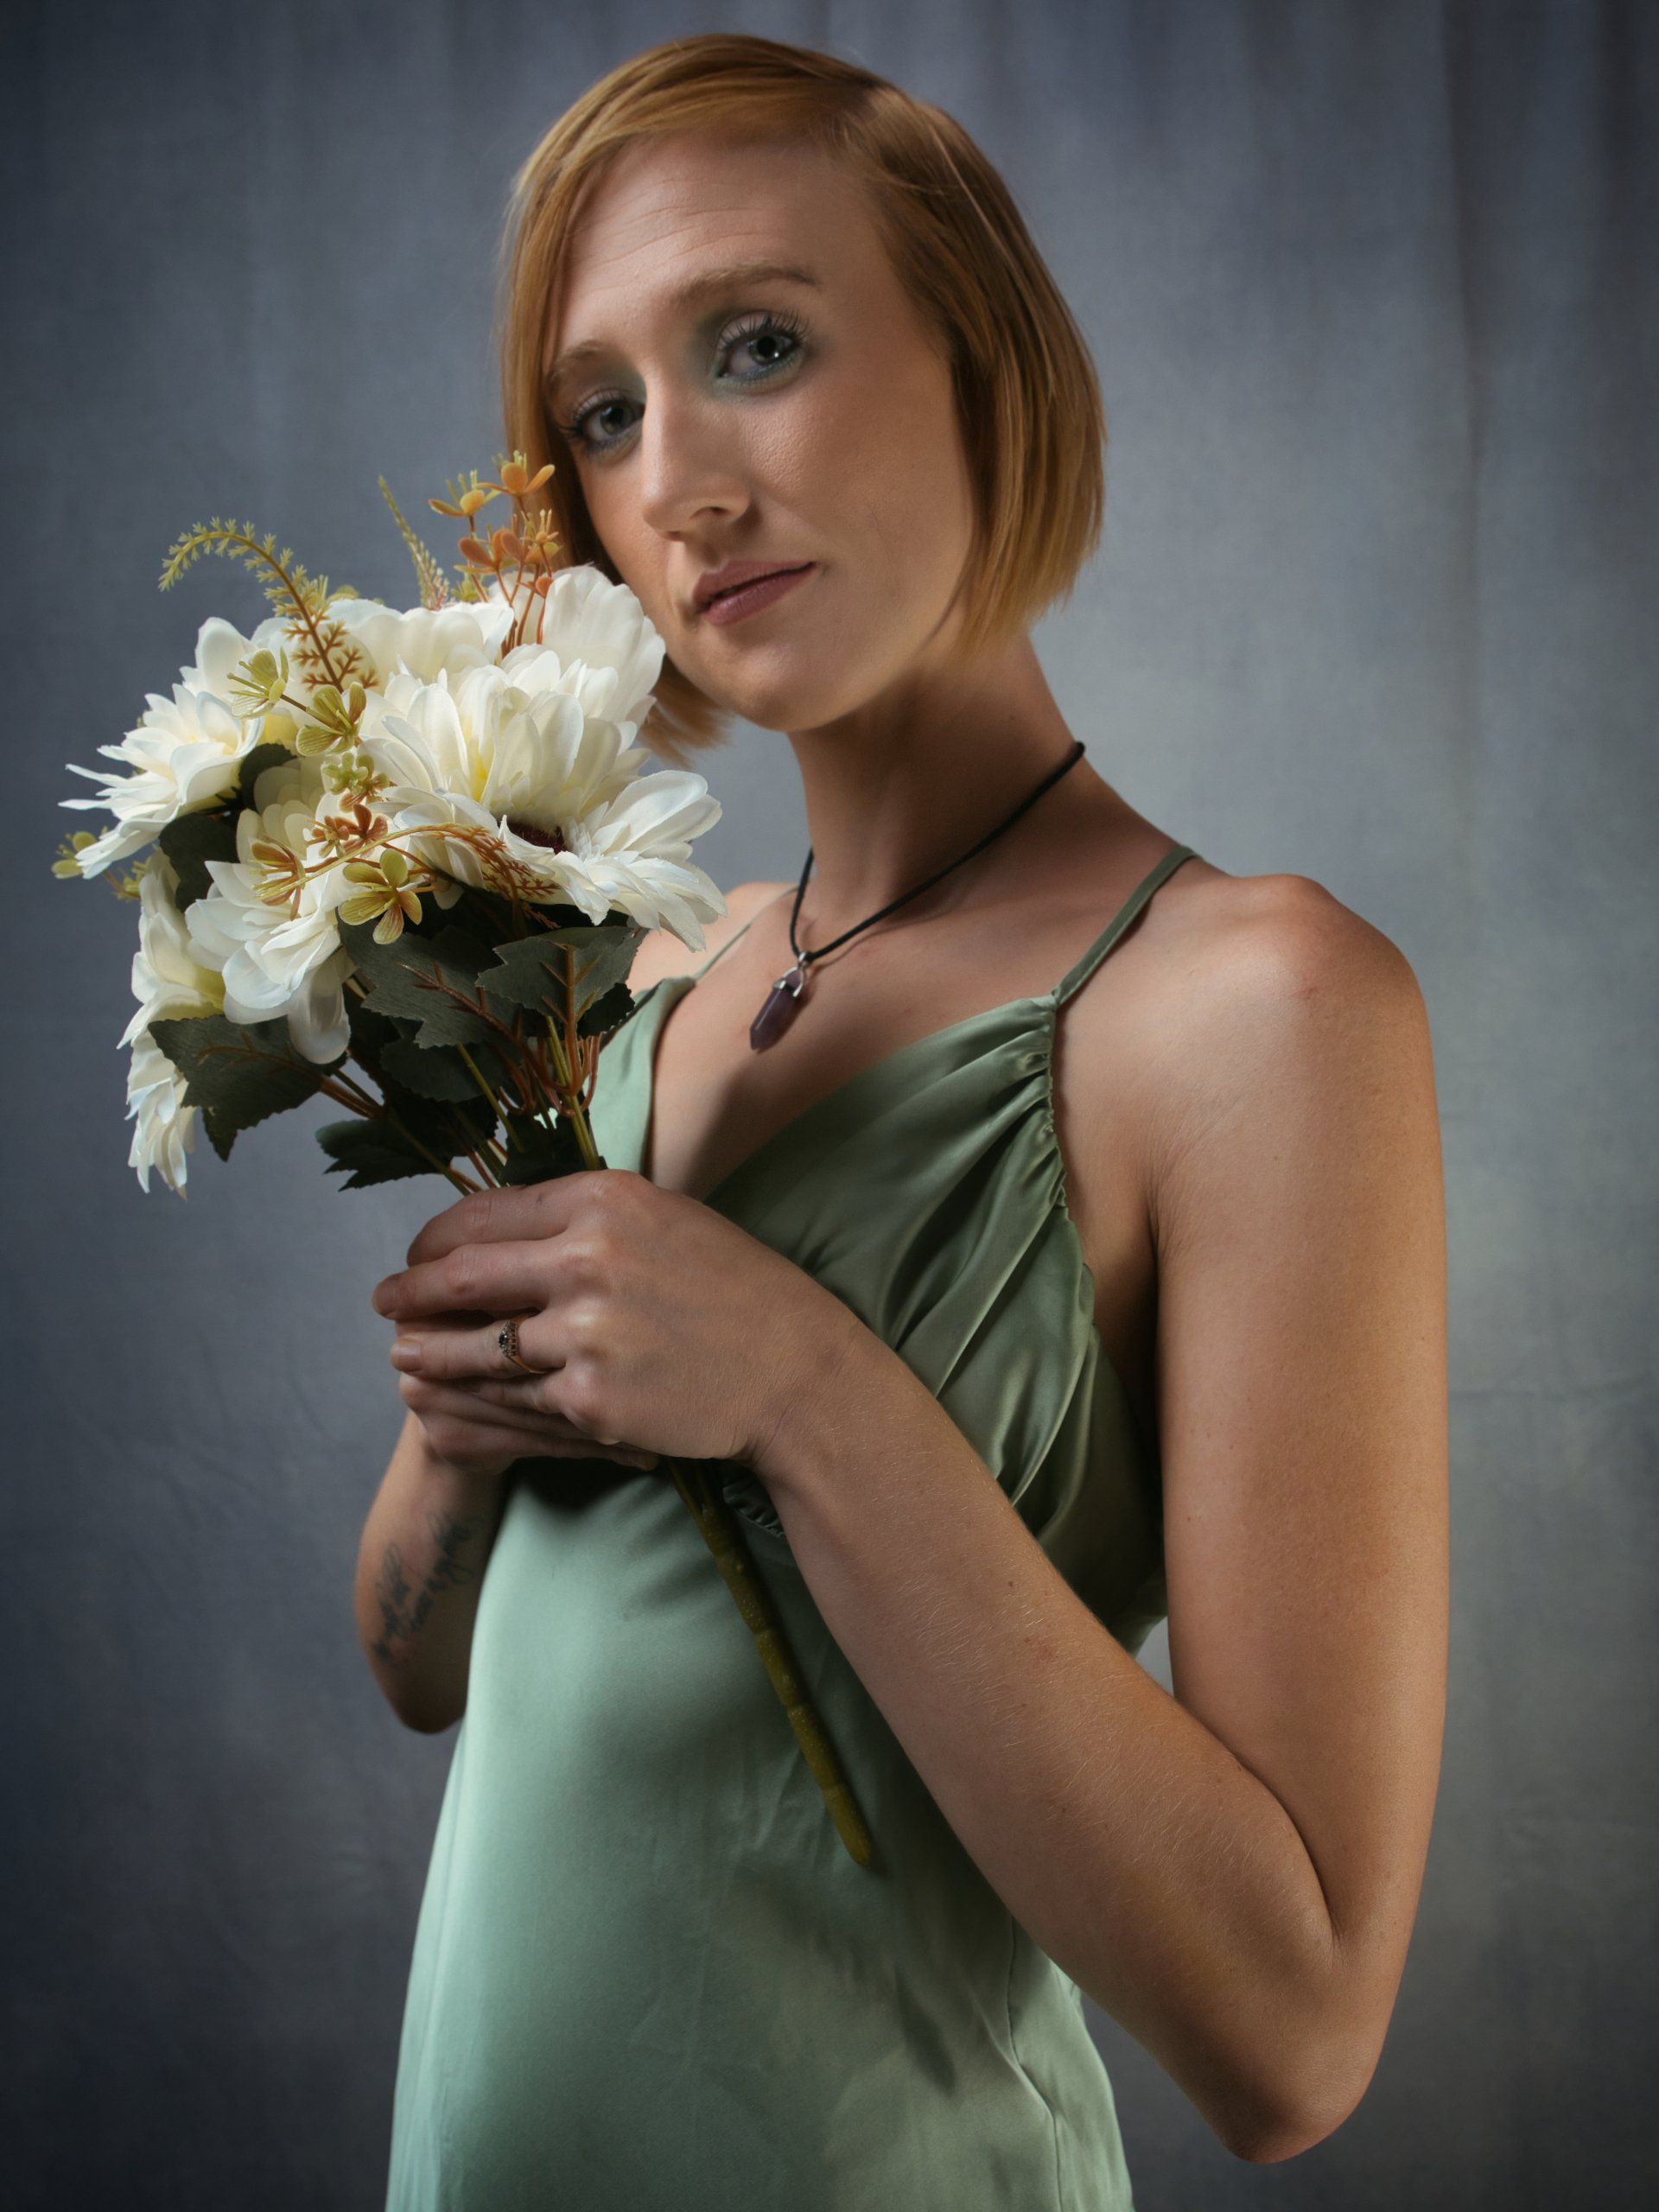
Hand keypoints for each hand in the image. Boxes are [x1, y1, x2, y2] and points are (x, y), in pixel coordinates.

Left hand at [370, 1168, 858, 1475]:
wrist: (795, 1371)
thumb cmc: (737, 1291)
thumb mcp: (667, 1220)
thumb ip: (588, 1218)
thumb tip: (510, 1227)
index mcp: (602, 1199)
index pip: (483, 1214)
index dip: (433, 1240)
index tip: (416, 1254)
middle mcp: (586, 1257)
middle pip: (461, 1276)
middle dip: (409, 1293)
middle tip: (383, 1303)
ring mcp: (584, 1332)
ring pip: (474, 1346)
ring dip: (429, 1353)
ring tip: (403, 1356)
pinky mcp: (588, 1397)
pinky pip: (515, 1399)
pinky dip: (484, 1402)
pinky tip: (462, 1401)